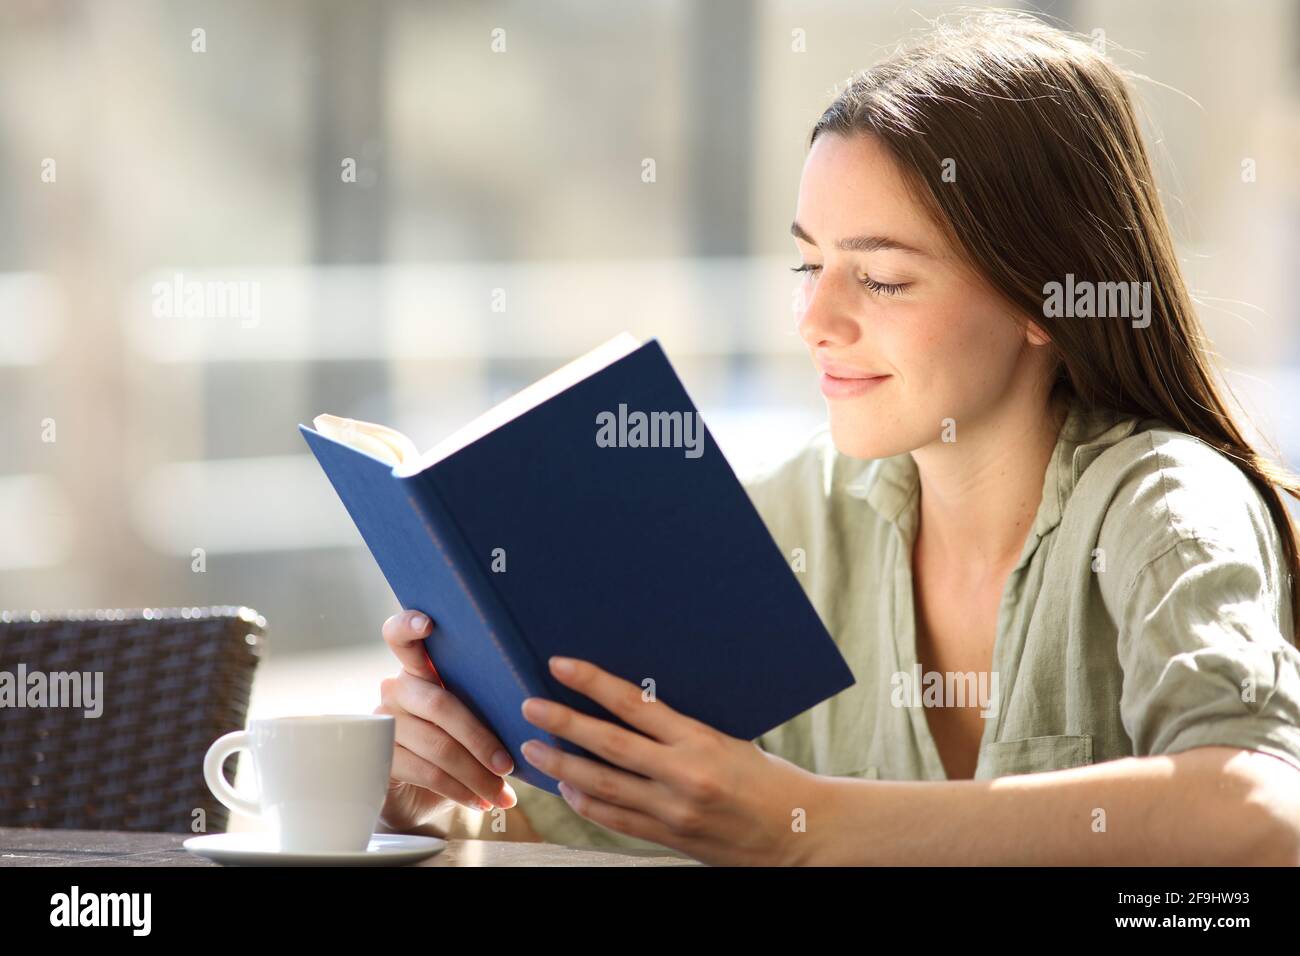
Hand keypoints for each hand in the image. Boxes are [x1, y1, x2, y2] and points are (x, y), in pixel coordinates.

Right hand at [373, 610, 517, 831]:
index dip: (409, 625)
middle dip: (480, 738)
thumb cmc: (457, 743)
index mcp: (420, 669)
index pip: (400, 636)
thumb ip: (486, 698)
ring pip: (437, 745)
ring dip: (477, 775)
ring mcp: (383, 723)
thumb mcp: (472, 714)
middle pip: (440, 704)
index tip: (428, 622)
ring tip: (502, 793)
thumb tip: (537, 705)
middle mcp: (397, 689)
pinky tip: (480, 801)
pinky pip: (426, 772)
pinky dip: (460, 791)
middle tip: (508, 763)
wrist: (421, 794)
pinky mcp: (379, 759)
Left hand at [519, 656, 824, 864]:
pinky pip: (615, 819)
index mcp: (701, 740)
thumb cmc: (770, 778)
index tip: (560, 665)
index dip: (593, 683)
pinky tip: (567, 787)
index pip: (635, 704)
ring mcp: (673, 811)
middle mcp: (682, 775)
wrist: (800, 834)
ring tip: (532, 752)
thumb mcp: (731, 739)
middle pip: (607, 745)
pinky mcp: (669, 837)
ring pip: (601, 785)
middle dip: (562, 724)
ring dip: (561, 766)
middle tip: (528, 707)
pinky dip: (585, 802)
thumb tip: (633, 703)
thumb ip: (682, 728)